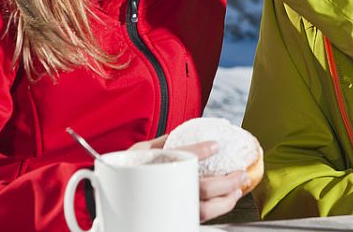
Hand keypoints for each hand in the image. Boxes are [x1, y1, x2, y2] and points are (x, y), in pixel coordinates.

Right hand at [130, 134, 247, 221]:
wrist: (113, 200)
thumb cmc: (125, 172)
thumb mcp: (139, 151)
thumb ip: (161, 143)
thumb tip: (181, 134)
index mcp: (152, 169)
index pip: (179, 159)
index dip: (200, 151)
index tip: (215, 145)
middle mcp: (163, 191)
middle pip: (201, 189)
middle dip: (226, 181)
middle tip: (240, 172)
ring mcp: (171, 209)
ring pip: (205, 209)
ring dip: (227, 199)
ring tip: (238, 188)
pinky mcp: (177, 219)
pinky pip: (202, 217)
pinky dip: (219, 209)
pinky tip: (227, 200)